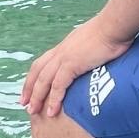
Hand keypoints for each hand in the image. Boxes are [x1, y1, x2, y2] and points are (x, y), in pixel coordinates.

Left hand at [21, 14, 135, 120]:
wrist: (115, 25)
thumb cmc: (112, 31)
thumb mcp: (95, 40)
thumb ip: (89, 50)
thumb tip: (93, 57)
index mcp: (65, 45)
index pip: (44, 61)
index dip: (35, 75)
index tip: (30, 88)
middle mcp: (61, 50)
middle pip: (37, 71)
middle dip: (29, 88)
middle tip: (24, 103)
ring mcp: (64, 57)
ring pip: (43, 80)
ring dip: (37, 97)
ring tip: (32, 111)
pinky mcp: (71, 64)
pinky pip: (58, 85)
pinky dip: (53, 99)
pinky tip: (51, 112)